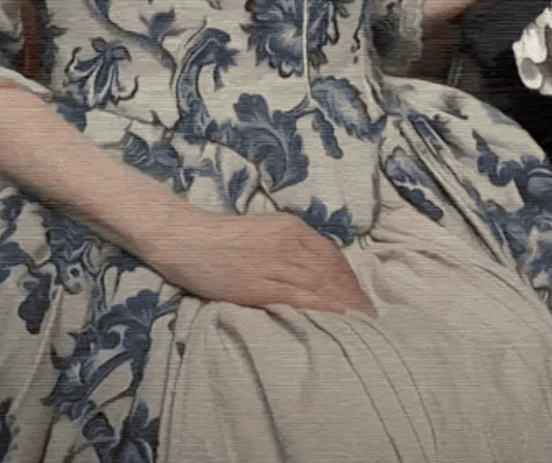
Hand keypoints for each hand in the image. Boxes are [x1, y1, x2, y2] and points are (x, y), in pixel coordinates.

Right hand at [145, 207, 370, 315]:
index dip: (350, 281)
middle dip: (351, 297)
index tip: (362, 300)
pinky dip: (314, 310)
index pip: (332, 256)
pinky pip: (292, 298)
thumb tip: (318, 269)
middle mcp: (286, 241)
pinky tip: (327, 322)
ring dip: (339, 307)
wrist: (183, 237)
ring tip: (355, 325)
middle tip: (367, 318)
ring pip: (316, 286)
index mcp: (290, 227)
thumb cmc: (222, 238)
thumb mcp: (264, 230)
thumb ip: (291, 245)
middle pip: (329, 272)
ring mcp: (270, 261)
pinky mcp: (254, 282)